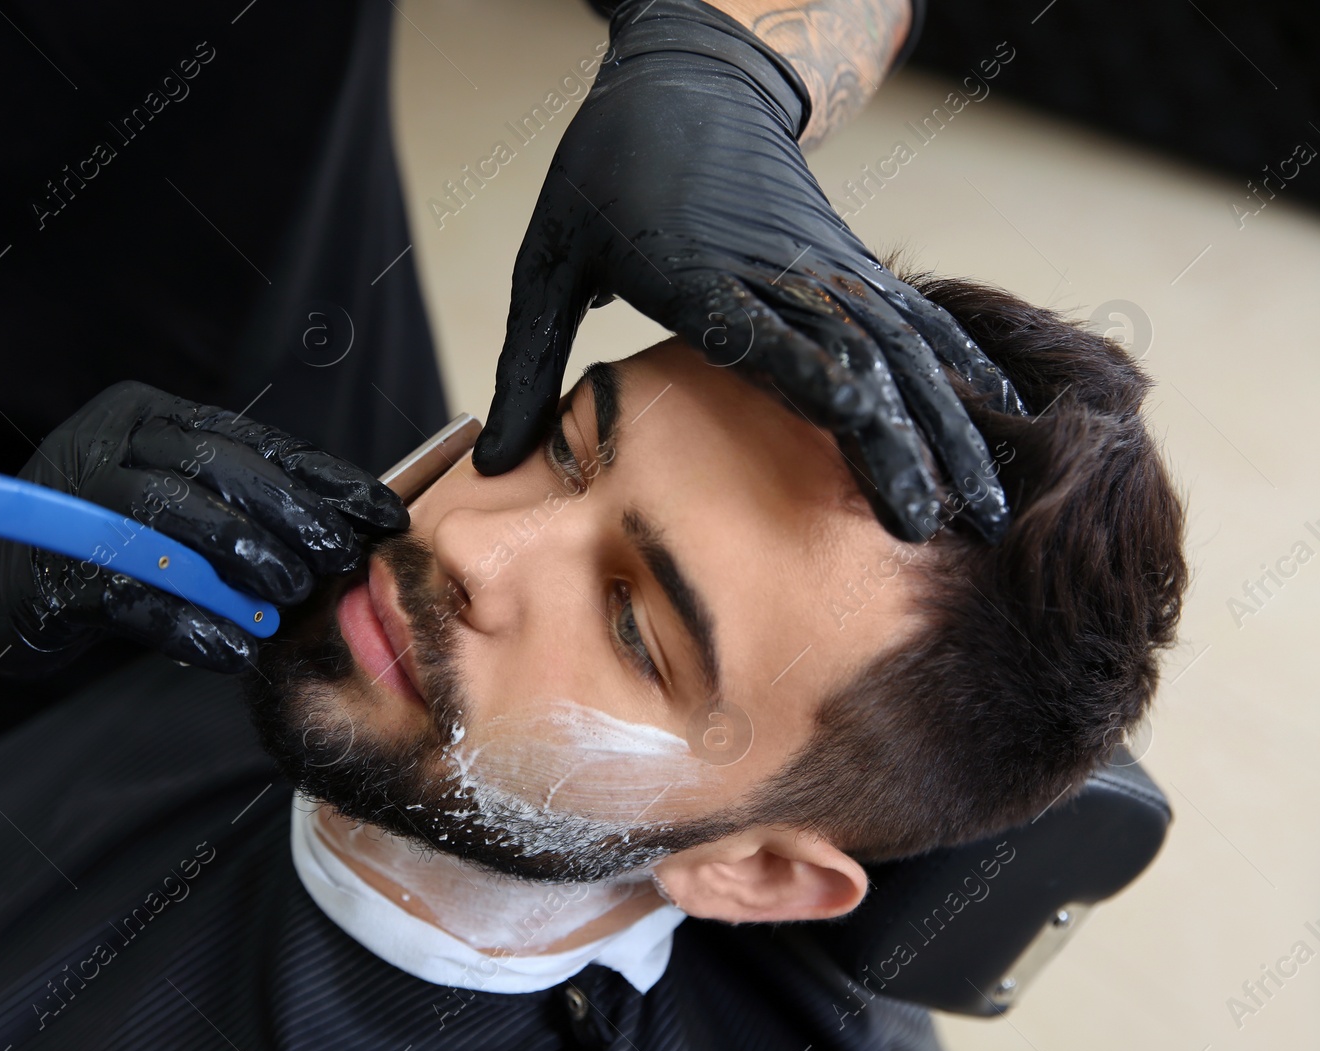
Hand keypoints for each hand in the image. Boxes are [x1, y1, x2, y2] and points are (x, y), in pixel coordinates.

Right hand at [0, 382, 407, 676]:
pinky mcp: (45, 565)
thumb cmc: (92, 551)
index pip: (253, 441)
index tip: (380, 512)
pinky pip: (130, 587)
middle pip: (215, 467)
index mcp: (148, 418)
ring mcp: (71, 499)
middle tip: (338, 558)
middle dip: (289, 514)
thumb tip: (342, 532)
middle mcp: (107, 441)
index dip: (322, 478)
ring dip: (241, 559)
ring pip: (172, 515)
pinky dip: (186, 618)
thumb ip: (238, 510)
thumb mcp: (171, 515)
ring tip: (289, 596)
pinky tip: (231, 644)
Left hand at [474, 0, 1025, 542]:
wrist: (685, 78)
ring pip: (904, 344)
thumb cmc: (605, 173)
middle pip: (857, 354)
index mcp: (695, 272)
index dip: (822, 383)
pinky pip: (918, 318)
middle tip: (931, 528)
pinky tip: (1002, 416)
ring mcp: (825, 264)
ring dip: (951, 419)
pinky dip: (965, 367)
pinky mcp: (848, 262)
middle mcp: (776, 270)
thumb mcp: (547, 259)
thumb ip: (526, 363)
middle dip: (903, 442)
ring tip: (991, 500)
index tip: (870, 442)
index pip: (768, 333)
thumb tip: (493, 463)